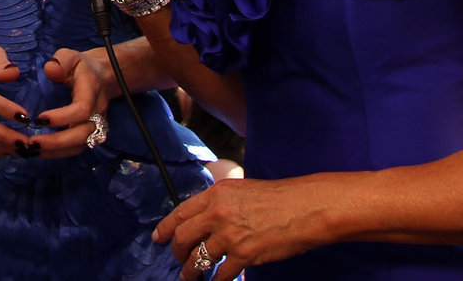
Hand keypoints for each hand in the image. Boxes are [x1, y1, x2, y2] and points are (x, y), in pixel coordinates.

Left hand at [27, 48, 110, 158]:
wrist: (103, 77)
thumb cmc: (81, 66)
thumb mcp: (70, 56)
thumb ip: (61, 61)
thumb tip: (51, 71)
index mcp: (92, 92)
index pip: (82, 110)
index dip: (62, 117)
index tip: (38, 118)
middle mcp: (97, 113)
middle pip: (82, 135)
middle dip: (57, 143)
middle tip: (31, 143)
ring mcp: (95, 126)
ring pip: (79, 146)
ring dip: (55, 151)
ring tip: (30, 150)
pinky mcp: (88, 134)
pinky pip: (75, 148)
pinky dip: (57, 153)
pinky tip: (38, 150)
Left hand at [153, 175, 325, 280]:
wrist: (304, 207)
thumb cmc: (277, 197)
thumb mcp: (240, 189)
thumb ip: (219, 203)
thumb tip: (203, 218)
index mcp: (215, 194)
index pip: (180, 213)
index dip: (166, 228)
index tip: (158, 238)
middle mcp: (217, 214)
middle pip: (183, 238)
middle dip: (177, 252)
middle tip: (178, 259)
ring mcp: (230, 236)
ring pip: (199, 259)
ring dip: (192, 271)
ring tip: (190, 276)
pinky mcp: (244, 255)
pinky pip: (221, 273)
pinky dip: (217, 280)